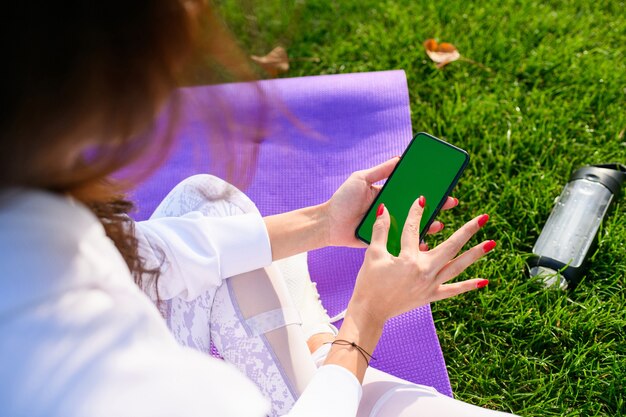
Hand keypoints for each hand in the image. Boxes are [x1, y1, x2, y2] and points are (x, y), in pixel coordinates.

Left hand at [324, 157, 458, 247]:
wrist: (328, 223)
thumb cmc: (343, 200)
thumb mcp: (361, 179)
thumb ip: (380, 170)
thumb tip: (400, 158)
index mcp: (388, 194)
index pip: (412, 189)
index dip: (428, 187)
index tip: (444, 182)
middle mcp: (392, 210)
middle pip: (418, 208)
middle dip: (436, 205)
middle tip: (450, 201)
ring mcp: (390, 227)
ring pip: (414, 227)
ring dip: (430, 224)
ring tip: (439, 223)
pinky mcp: (385, 242)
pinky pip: (403, 243)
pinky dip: (415, 244)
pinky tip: (425, 242)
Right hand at [347, 197, 494, 326]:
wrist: (370, 311)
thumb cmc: (369, 282)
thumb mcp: (373, 254)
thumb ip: (380, 231)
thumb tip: (384, 209)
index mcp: (408, 259)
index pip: (414, 230)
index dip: (416, 213)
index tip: (422, 200)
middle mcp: (424, 271)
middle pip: (451, 246)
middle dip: (468, 230)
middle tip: (483, 218)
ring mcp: (430, 285)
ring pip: (457, 266)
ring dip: (475, 254)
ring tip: (492, 243)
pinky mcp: (431, 296)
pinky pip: (453, 290)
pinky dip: (468, 286)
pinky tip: (484, 281)